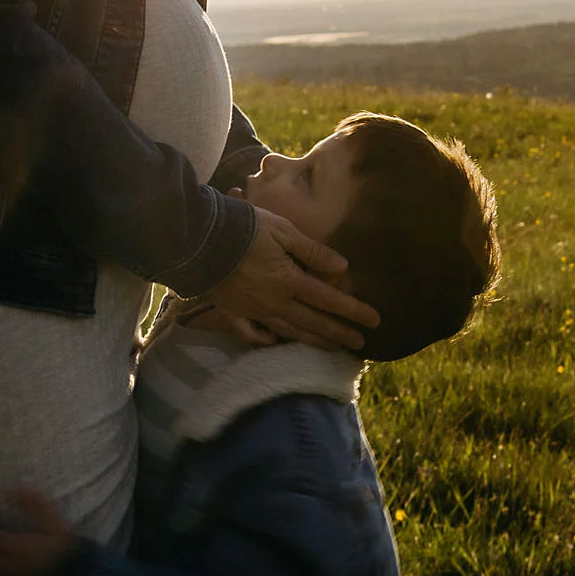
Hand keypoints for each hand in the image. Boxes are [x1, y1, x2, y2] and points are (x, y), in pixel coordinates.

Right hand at [207, 208, 380, 350]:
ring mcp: (252, 311)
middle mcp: (274, 302)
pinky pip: (251, 334)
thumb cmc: (245, 228)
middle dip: (339, 333)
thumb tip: (342, 267)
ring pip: (288, 331)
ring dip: (313, 340)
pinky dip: (265, 341)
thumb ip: (313, 251)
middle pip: (313, 322)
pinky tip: (276, 343)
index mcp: (288, 281)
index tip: (374, 321)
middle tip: (361, 344)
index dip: (353, 310)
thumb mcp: (284, 231)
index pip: (328, 300)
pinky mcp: (232, 312)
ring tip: (332, 347)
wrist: (200, 238)